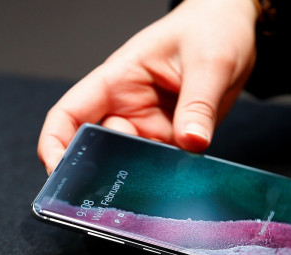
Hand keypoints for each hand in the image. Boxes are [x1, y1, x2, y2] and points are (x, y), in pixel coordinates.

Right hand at [37, 0, 258, 172]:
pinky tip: (178, 181)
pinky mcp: (173, 141)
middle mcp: (127, 108)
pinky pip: (162, 166)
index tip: (56, 171)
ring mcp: (150, 127)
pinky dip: (166, 177)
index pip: (70, 114)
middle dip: (102, 171)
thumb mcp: (209, 62)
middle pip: (97, 148)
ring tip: (158, 183)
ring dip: (140, 177)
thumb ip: (199, 104)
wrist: (235, 29)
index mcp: (118, 80)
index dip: (55, 144)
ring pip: (131, 164)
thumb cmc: (210, 29)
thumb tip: (192, 142)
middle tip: (120, 189)